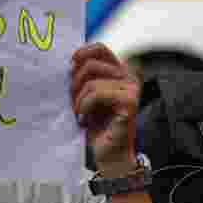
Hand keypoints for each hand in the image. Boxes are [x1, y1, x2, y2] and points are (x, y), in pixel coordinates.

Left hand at [70, 43, 139, 173]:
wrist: (109, 153)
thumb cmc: (97, 124)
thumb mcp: (87, 96)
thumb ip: (84, 78)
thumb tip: (71, 62)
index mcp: (119, 71)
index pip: (101, 49)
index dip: (83, 52)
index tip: (70, 63)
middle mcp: (129, 77)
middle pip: (91, 65)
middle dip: (75, 84)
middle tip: (73, 102)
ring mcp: (132, 88)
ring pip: (91, 82)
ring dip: (78, 100)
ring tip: (80, 113)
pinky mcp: (130, 102)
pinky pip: (96, 94)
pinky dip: (85, 106)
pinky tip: (85, 119)